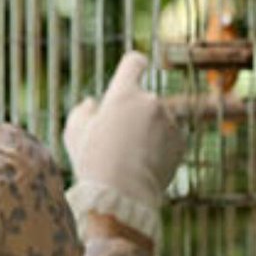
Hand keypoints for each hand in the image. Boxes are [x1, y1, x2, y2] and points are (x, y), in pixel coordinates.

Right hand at [63, 52, 185, 242]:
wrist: (123, 194)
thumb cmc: (93, 162)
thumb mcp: (75, 134)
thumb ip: (82, 113)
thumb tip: (93, 103)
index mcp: (123, 93)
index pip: (135, 62)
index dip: (134, 65)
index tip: (136, 68)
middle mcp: (150, 100)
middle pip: (143, 99)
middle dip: (135, 113)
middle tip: (119, 139)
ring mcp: (169, 120)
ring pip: (157, 120)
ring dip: (148, 131)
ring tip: (131, 158)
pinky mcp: (180, 140)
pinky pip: (169, 138)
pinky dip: (160, 147)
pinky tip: (144, 166)